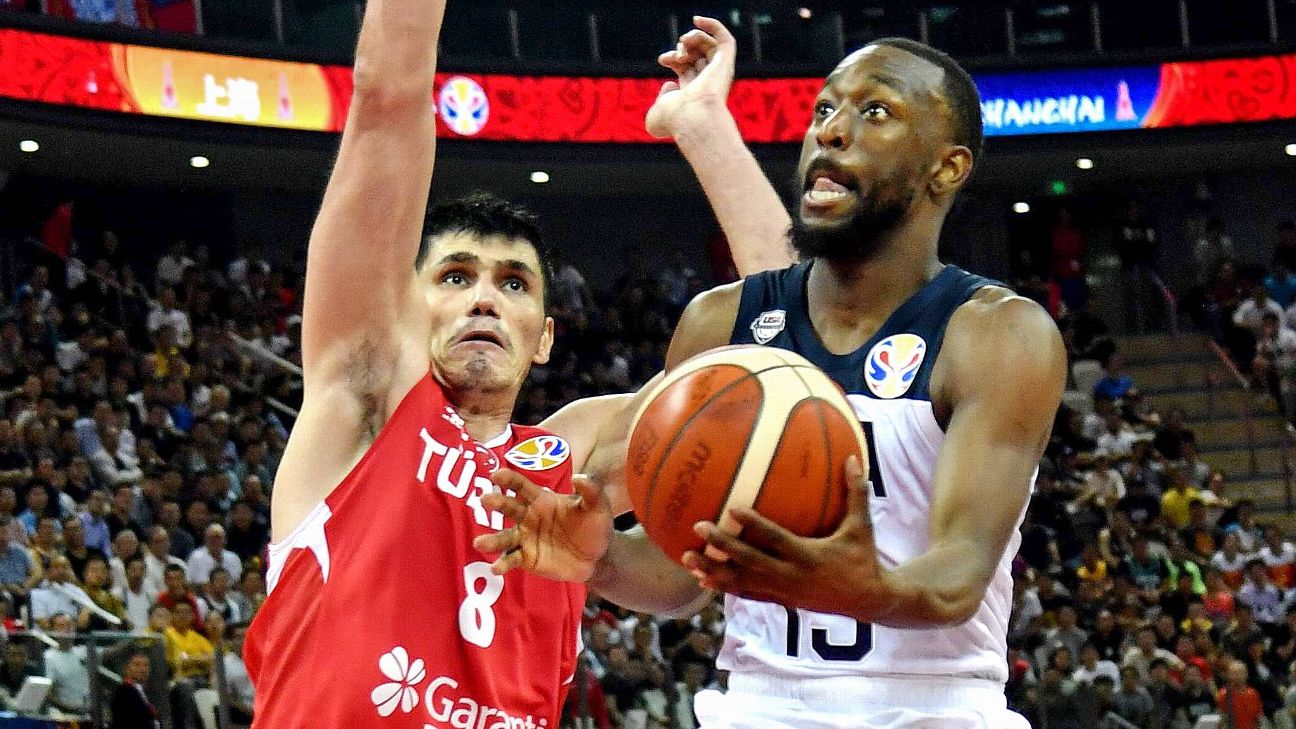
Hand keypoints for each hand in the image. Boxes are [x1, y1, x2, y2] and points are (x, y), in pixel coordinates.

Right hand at [472, 469, 611, 582]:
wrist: (599, 557)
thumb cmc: (594, 525)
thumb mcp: (598, 506)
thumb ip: (591, 491)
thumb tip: (579, 478)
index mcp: (542, 499)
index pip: (522, 486)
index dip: (509, 479)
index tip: (495, 475)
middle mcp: (529, 517)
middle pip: (509, 508)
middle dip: (497, 503)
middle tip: (485, 500)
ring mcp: (526, 538)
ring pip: (505, 537)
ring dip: (492, 540)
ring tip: (479, 543)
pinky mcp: (527, 558)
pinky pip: (512, 559)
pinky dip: (503, 563)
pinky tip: (495, 568)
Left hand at [646, 16, 737, 138]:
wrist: (692, 119)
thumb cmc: (674, 121)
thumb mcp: (654, 118)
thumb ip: (658, 103)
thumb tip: (670, 85)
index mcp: (694, 94)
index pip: (686, 68)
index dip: (673, 58)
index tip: (662, 60)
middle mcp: (708, 83)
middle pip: (697, 55)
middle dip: (682, 48)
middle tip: (676, 55)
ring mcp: (719, 74)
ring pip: (710, 45)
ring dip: (694, 37)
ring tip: (683, 41)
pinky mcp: (726, 64)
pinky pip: (726, 39)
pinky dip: (713, 25)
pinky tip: (697, 20)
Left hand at [682, 456, 891, 619]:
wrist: (868, 601)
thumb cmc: (863, 558)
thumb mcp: (862, 526)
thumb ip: (856, 492)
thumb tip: (853, 456)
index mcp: (809, 556)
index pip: (777, 539)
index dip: (755, 526)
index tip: (732, 509)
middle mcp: (792, 576)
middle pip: (750, 562)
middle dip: (722, 546)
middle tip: (698, 528)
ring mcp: (783, 592)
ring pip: (742, 583)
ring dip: (713, 571)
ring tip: (686, 559)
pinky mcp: (780, 602)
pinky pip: (747, 594)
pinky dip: (724, 587)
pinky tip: (702, 579)